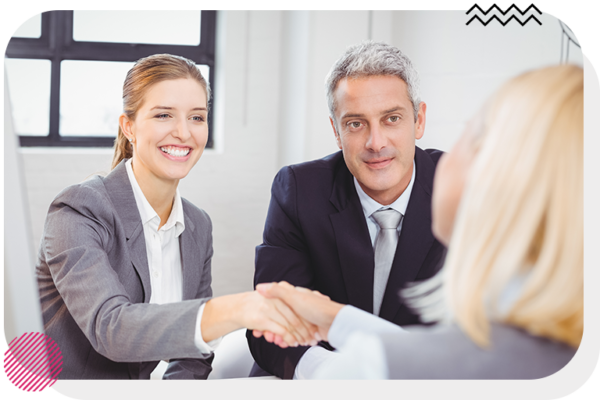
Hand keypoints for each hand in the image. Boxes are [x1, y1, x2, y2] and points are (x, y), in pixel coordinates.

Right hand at [201, 291, 318, 348]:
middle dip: (305, 330)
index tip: (314, 327)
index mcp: (282, 291)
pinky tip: (290, 343)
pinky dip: (287, 339)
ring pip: (290, 325)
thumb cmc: (256, 304)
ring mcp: (270, 308)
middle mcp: (277, 299)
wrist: (236, 307)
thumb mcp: (273, 298)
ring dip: (298, 336)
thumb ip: (287, 301)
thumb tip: (303, 307)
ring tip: (302, 343)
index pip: (299, 306)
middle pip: (297, 317)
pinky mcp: (263, 319)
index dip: (308, 318)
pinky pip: (280, 331)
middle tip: (311, 339)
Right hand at [256, 282, 343, 341]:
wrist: (337, 322)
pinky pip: (298, 336)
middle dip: (276, 328)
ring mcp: (306, 318)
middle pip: (283, 317)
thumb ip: (277, 291)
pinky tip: (288, 344)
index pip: (278, 304)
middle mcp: (301, 305)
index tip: (262, 322)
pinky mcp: (311, 329)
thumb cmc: (318, 308)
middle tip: (268, 336)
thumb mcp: (294, 296)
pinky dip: (292, 340)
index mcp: (297, 295)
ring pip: (290, 328)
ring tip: (276, 341)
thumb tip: (261, 287)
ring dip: (283, 335)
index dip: (270, 312)